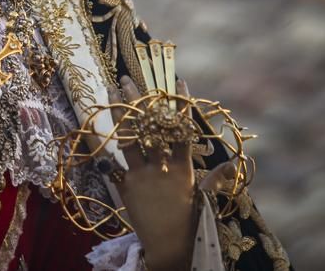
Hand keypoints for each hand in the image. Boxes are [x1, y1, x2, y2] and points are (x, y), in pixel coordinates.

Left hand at [97, 76, 236, 270]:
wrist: (168, 247)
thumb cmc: (189, 223)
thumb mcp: (204, 199)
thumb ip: (214, 178)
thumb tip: (230, 164)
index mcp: (184, 167)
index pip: (183, 128)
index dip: (180, 104)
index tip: (179, 81)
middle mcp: (162, 166)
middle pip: (149, 126)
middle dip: (138, 99)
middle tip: (127, 77)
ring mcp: (142, 174)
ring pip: (128, 136)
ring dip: (119, 111)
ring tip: (110, 89)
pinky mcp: (126, 185)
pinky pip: (112, 159)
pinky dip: (103, 142)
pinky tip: (94, 124)